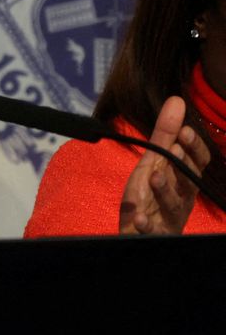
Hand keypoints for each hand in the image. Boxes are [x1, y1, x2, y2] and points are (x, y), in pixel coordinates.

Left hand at [119, 96, 209, 234]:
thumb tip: (176, 100)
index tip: (185, 132)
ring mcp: (167, 218)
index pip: (197, 163)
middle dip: (182, 166)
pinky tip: (139, 218)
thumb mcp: (153, 162)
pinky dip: (146, 226)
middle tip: (174, 149)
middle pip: (188, 183)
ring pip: (172, 206)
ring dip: (165, 190)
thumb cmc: (150, 195)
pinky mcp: (152, 234)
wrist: (138, 231)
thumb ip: (164, 135)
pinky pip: (151, 232)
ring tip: (154, 175)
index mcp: (184, 181)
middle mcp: (182, 199)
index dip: (194, 149)